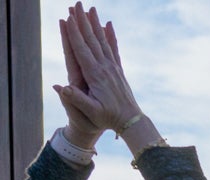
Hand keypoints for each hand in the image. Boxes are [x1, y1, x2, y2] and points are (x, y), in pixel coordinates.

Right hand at [53, 5, 160, 155]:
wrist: (131, 121)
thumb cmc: (108, 118)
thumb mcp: (91, 112)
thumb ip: (77, 100)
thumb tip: (62, 87)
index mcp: (95, 75)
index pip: (82, 49)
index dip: (74, 33)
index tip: (68, 17)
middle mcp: (105, 67)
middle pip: (91, 39)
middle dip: (82, 21)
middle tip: (76, 4)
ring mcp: (113, 67)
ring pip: (102, 40)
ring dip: (95, 23)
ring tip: (91, 8)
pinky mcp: (118, 69)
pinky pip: (113, 48)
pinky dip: (110, 35)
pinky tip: (108, 24)